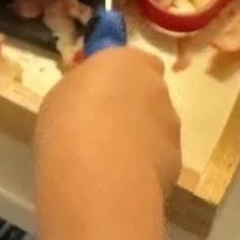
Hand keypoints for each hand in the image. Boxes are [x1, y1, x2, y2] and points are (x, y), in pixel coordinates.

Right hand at [35, 48, 181, 201]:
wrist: (97, 174)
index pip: (135, 60)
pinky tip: (120, 178)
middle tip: (101, 127)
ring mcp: (171, 124)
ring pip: (156, 126)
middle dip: (131, 107)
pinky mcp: (176, 160)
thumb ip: (86, 91)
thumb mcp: (63, 95)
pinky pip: (158, 157)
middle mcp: (157, 87)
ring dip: (138, 137)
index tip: (99, 92)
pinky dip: (144, 165)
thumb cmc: (68, 122)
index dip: (119, 77)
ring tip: (108, 159)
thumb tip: (91, 100)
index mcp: (127, 61)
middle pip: (147, 93)